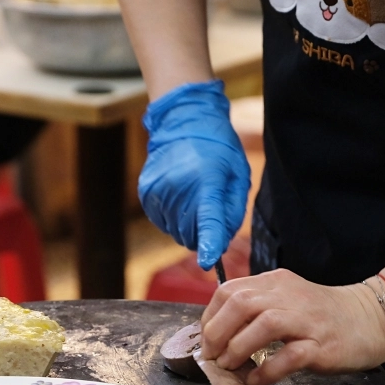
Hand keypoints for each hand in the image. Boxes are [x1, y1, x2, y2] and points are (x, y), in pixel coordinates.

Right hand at [139, 80, 250, 268]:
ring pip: (176, 231)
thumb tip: (220, 243)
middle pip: (191, 235)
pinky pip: (163, 221)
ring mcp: (158, 191)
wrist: (183, 121)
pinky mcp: (146, 193)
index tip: (209, 263)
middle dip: (203, 234)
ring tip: (194, 198)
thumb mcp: (237, 176)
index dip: (210, 244)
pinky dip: (174, 217)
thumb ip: (232, 212)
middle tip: (211, 212)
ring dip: (188, 226)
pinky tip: (180, 197)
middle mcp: (178, 188)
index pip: (208, 220)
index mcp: (206, 182)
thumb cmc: (218, 149)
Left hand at [199, 269, 384, 384]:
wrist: (372, 319)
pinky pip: (290, 356)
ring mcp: (307, 320)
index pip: (229, 291)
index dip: (210, 318)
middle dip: (217, 333)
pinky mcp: (322, 345)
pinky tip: (258, 380)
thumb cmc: (323, 316)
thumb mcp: (286, 301)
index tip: (207, 341)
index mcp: (275, 283)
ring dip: (239, 349)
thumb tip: (218, 336)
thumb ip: (256, 310)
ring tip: (231, 367)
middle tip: (213, 357)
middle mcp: (289, 296)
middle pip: (241, 304)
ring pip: (264, 325)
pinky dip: (268, 370)